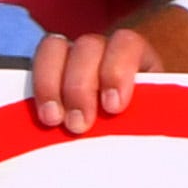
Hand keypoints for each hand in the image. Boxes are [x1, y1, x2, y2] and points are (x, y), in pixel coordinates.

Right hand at [28, 25, 165, 134]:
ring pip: (54, 48)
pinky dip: (35, 89)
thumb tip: (142, 134)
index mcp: (137, 57)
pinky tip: (39, 116)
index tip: (113, 107)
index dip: (116, 70)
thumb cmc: (145, 129)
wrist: (129, 144)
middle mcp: (104, 51)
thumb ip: (147, 118)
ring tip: (52, 120)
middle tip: (79, 125)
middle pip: (87, 46)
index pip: (126, 43)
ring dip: (49, 84)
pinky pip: (35, 67)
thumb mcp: (152, 122)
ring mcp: (73, 59)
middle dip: (80, 86)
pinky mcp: (50, 75)